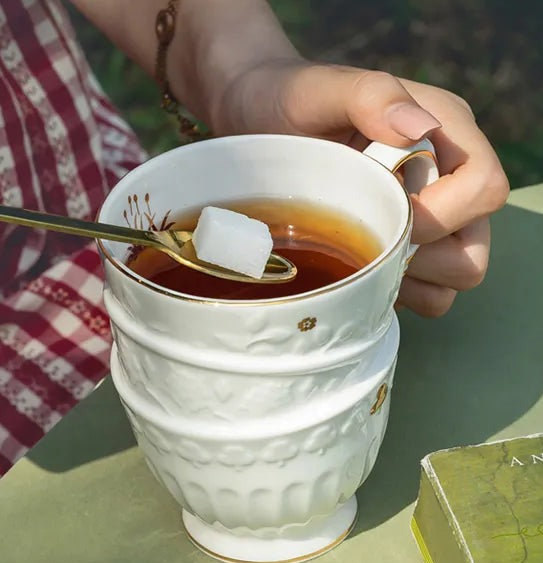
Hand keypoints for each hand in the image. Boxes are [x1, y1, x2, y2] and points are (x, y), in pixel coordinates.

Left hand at [215, 62, 509, 316]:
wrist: (254, 126)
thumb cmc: (289, 102)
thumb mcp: (320, 90)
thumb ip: (371, 96)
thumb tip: (419, 129)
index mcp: (445, 136)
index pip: (483, 189)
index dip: (442, 215)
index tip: (385, 212)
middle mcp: (445, 184)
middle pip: (472, 251)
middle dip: (422, 258)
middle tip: (367, 240)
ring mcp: (425, 224)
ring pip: (451, 281)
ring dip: (406, 281)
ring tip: (357, 256)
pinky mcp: (397, 254)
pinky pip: (420, 296)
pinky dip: (390, 294)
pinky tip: (352, 273)